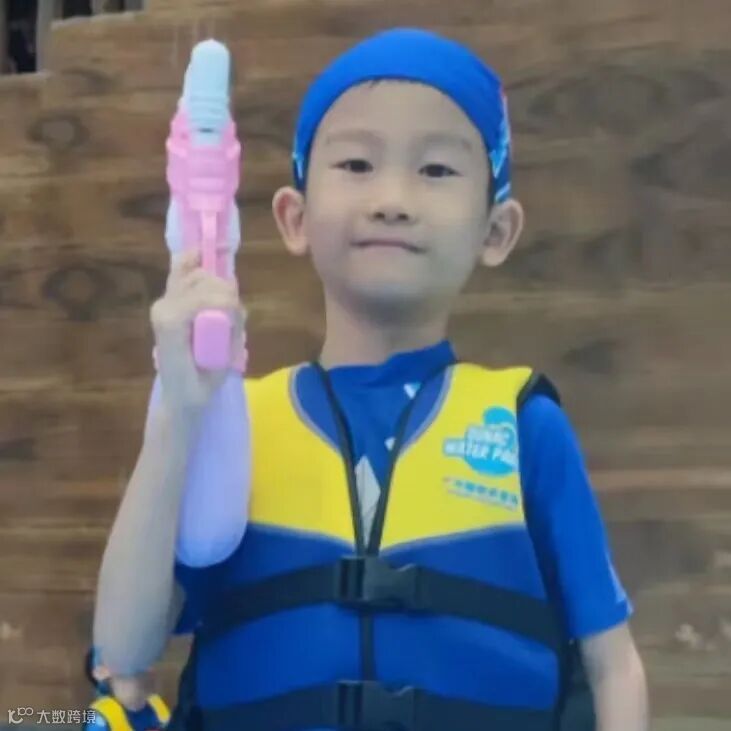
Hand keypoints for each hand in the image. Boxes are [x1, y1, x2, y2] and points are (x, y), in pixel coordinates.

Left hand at [150, 249, 244, 419]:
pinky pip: (179, 270)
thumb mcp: (221, 363)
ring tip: (224, 309)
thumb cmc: (199, 386)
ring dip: (216, 285)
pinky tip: (202, 255)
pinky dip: (191, 260)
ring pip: (197, 274)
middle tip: (234, 316)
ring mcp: (163, 302)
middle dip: (224, 293)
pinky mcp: (166, 302)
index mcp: (171, 321)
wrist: (179, 398)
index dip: (227, 302)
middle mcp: (163, 305)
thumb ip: (230, 332)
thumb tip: (239, 306)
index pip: (205, 295)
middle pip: (204, 280)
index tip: (240, 316)